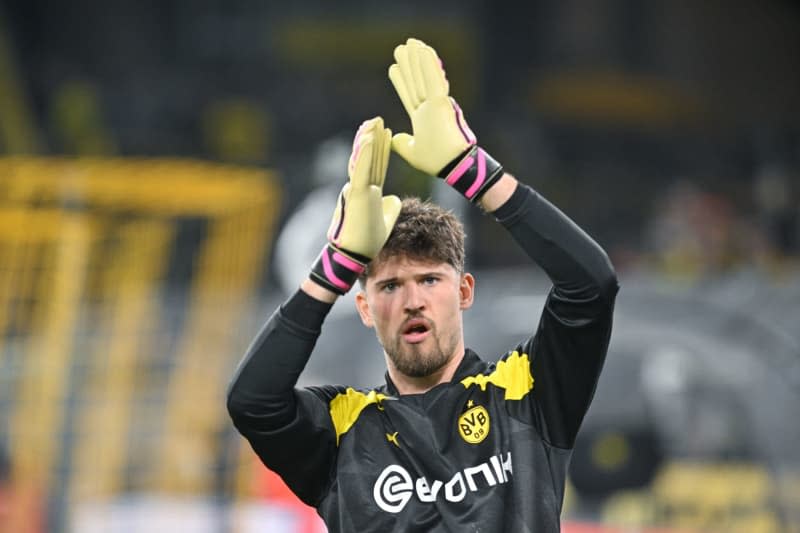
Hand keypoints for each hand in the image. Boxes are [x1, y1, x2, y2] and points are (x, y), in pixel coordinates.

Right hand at [310, 117, 400, 294]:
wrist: (356, 254)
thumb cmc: (368, 240)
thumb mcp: (385, 221)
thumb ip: (389, 208)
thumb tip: (395, 199)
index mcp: (369, 191)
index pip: (376, 165)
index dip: (381, 148)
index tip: (385, 132)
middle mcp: (361, 187)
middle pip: (369, 158)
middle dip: (374, 138)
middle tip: (378, 119)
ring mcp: (357, 189)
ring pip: (362, 160)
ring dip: (368, 139)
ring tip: (373, 122)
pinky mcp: (356, 194)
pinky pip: (361, 170)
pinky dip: (364, 154)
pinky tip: (368, 139)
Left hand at [389, 38, 502, 202]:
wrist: (452, 166)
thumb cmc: (437, 162)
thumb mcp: (412, 152)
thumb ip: (401, 143)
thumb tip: (393, 137)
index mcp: (423, 118)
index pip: (409, 95)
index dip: (401, 82)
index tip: (393, 68)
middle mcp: (430, 108)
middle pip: (416, 81)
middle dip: (408, 65)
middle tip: (400, 48)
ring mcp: (437, 103)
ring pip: (424, 76)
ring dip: (416, 58)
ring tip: (409, 43)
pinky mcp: (442, 102)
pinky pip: (434, 79)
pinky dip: (428, 64)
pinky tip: (422, 49)